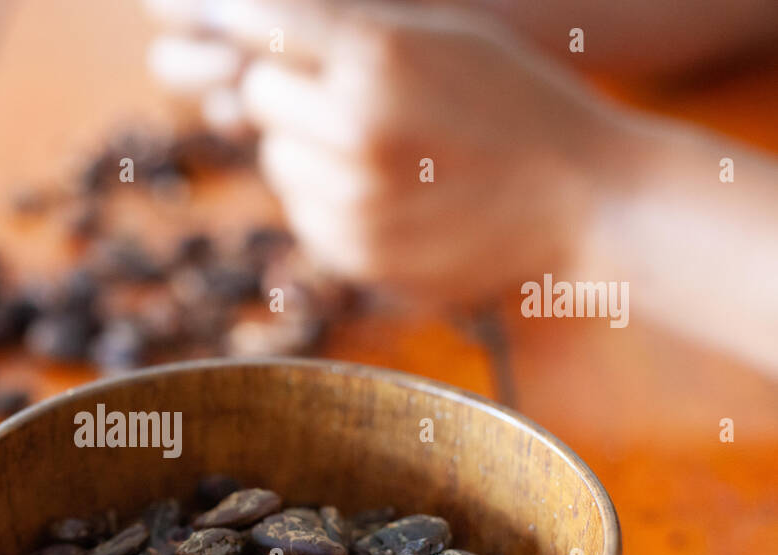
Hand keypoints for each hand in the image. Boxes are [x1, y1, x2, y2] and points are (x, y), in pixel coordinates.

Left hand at [145, 1, 627, 302]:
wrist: (585, 208)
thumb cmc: (516, 106)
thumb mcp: (447, 37)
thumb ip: (354, 27)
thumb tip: (245, 21)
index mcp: (380, 55)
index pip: (260, 20)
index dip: (249, 18)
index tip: (245, 19)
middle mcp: (355, 128)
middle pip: (259, 93)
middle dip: (291, 90)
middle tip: (351, 93)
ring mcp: (351, 200)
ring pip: (276, 157)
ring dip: (310, 148)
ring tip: (389, 150)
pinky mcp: (352, 254)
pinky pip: (302, 210)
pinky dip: (329, 199)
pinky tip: (394, 194)